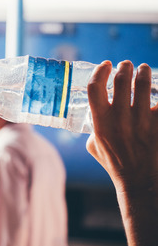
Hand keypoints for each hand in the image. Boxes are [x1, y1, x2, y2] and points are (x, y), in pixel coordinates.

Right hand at [86, 60, 157, 191]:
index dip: (100, 71)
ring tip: (143, 70)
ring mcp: (141, 122)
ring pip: (143, 85)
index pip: (95, 88)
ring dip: (143, 73)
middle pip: (121, 80)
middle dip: (124, 67)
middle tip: (127, 65)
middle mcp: (119, 120)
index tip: (105, 65)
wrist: (140, 181)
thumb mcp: (94, 146)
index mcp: (100, 123)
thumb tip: (94, 112)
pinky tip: (157, 92)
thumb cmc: (115, 163)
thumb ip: (94, 127)